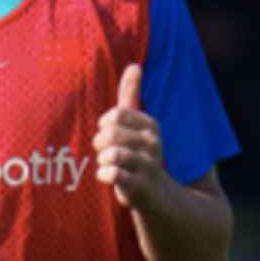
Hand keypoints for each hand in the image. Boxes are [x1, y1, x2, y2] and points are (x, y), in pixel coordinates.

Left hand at [93, 64, 169, 210]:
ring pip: (110, 154)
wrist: (159, 196)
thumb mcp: (138, 124)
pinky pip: (113, 174)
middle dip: (100, 144)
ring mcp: (148, 165)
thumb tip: (134, 65)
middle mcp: (153, 143)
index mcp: (150, 124)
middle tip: (106, 153)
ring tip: (109, 165)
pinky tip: (109, 176)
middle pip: (110, 133)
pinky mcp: (141, 186)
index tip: (111, 135)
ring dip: (103, 161)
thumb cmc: (141, 155)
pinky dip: (104, 174)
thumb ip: (132, 95)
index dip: (105, 126)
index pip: (116, 115)